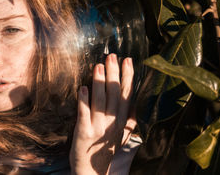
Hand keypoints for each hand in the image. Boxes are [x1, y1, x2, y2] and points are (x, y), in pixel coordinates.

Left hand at [69, 54, 135, 174]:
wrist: (92, 171)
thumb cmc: (106, 149)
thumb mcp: (123, 134)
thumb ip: (130, 118)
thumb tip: (137, 100)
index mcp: (123, 121)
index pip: (128, 95)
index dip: (128, 77)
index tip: (128, 60)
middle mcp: (113, 123)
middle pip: (115, 94)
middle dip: (114, 73)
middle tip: (111, 56)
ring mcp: (98, 127)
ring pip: (100, 101)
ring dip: (99, 82)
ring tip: (98, 66)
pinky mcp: (83, 132)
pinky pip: (84, 114)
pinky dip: (83, 101)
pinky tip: (82, 88)